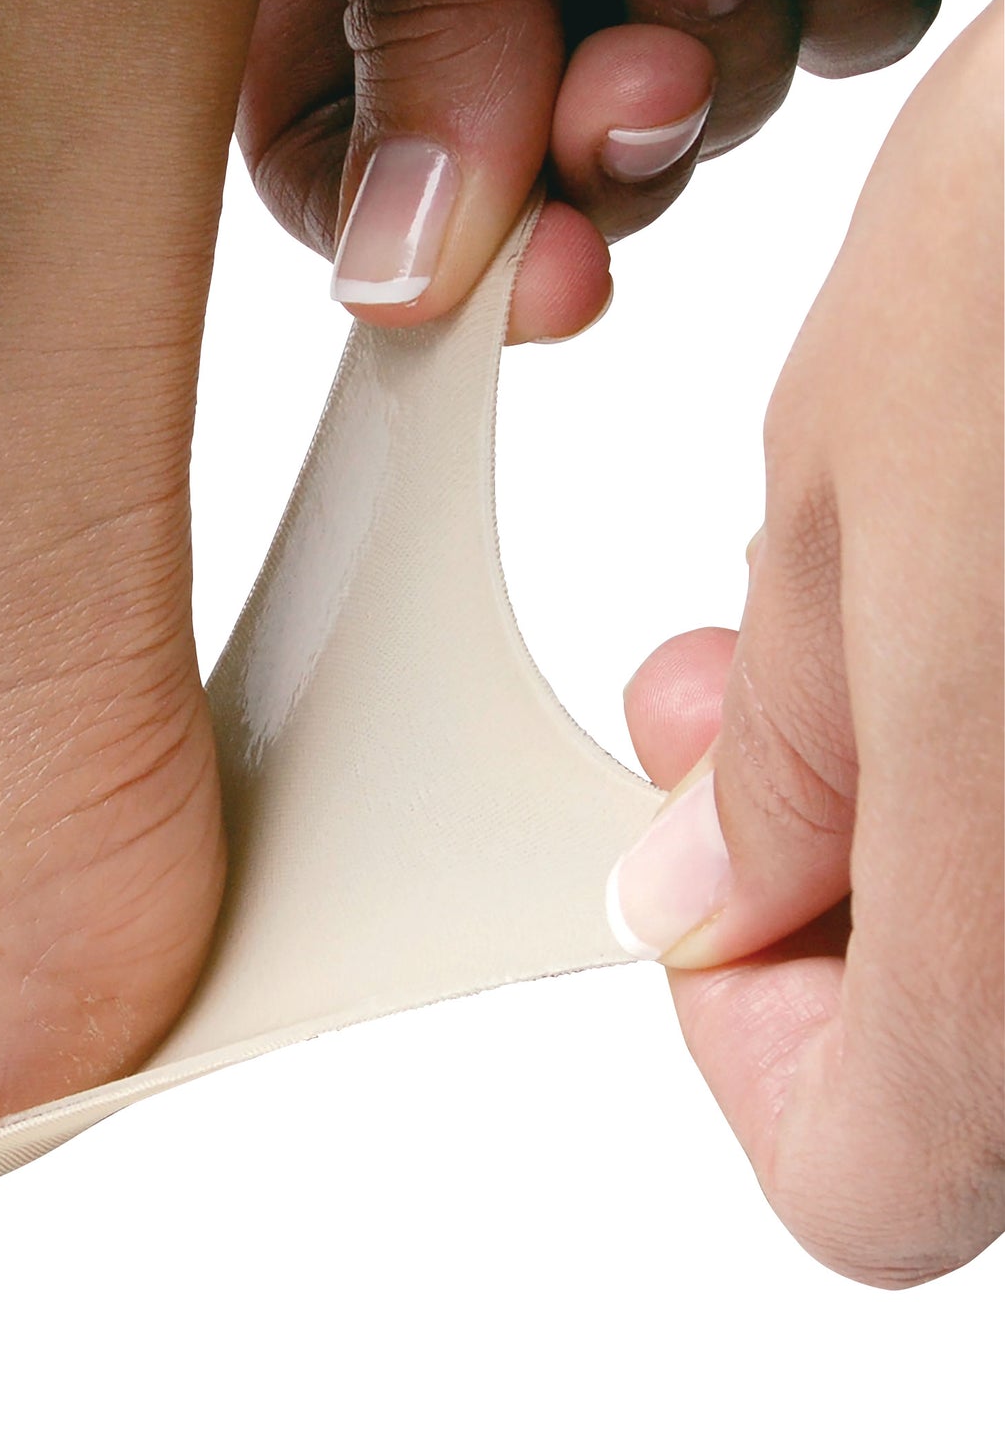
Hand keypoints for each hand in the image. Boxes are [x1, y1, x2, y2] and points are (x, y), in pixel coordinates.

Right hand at [237, 0, 940, 341]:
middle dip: (605, 163)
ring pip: (695, 110)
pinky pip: (827, 27)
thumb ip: (404, 55)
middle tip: (637, 92)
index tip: (540, 282)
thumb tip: (395, 275)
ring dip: (726, 78)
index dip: (433, 266)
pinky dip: (833, 6)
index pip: (327, 177)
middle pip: (527, 171)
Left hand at [608, 0, 1002, 1284]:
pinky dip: (995, 732)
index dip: (747, 1053)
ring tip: (829, 605)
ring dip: (909, 803)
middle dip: (819, 897)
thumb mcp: (870, 492)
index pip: (868, 1184)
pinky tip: (959, 579)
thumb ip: (780, 762)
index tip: (701, 901)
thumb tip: (702, 902)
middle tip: (718, 715)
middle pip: (965, 1070)